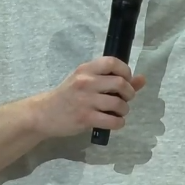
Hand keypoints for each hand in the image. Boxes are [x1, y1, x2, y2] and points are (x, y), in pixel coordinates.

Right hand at [30, 56, 146, 138]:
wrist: (43, 114)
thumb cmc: (67, 96)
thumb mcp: (85, 81)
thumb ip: (111, 78)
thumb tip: (142, 79)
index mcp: (85, 69)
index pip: (112, 62)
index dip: (126, 71)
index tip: (126, 80)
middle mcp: (86, 82)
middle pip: (120, 83)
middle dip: (129, 93)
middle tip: (125, 98)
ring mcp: (85, 101)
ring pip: (119, 104)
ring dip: (124, 109)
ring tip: (119, 111)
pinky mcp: (85, 118)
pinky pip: (113, 121)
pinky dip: (118, 123)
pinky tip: (113, 122)